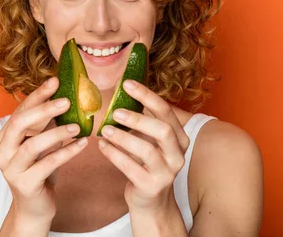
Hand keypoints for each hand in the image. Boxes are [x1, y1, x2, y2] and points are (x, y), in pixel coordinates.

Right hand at [0, 76, 88, 219]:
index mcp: (4, 137)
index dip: (38, 95)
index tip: (55, 81)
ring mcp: (11, 169)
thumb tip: (67, 96)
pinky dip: (66, 152)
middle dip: (44, 109)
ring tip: (78, 126)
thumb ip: (46, 125)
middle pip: (20, 123)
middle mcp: (2, 151)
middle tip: (67, 101)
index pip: (20, 110)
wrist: (34, 208)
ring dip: (57, 133)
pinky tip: (82, 144)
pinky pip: (47, 164)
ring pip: (33, 145)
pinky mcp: (25, 184)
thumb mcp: (41, 144)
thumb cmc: (39, 170)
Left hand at [97, 79, 189, 210]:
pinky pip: (130, 167)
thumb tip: (121, 90)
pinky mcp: (151, 187)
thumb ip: (143, 120)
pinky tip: (102, 145)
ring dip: (123, 137)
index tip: (127, 84)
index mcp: (180, 137)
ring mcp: (166, 172)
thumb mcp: (151, 140)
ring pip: (146, 150)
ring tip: (105, 129)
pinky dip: (114, 154)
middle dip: (138, 119)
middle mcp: (178, 154)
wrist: (150, 199)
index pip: (166, 111)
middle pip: (162, 130)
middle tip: (115, 111)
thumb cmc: (147, 162)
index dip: (146, 96)